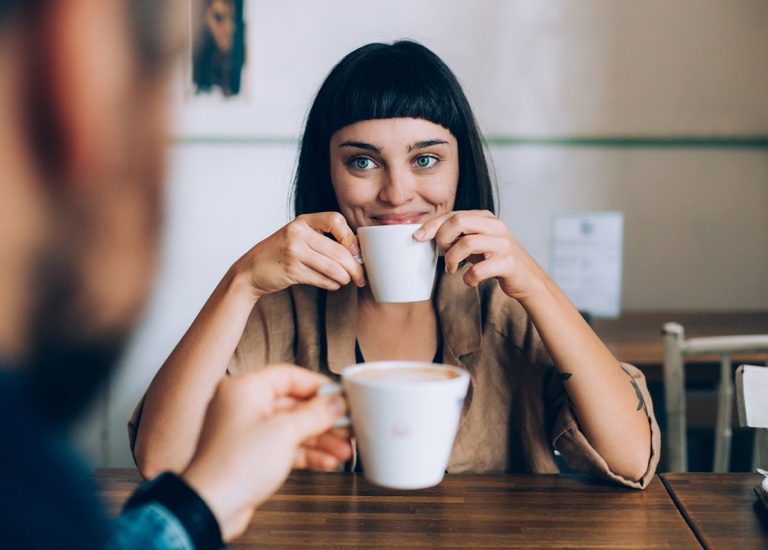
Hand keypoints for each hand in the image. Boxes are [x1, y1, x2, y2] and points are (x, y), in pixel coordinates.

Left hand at [180, 365, 351, 541]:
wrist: (210, 507)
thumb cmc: (234, 465)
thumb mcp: (284, 432)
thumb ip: (315, 414)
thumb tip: (336, 402)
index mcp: (244, 388)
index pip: (288, 376)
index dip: (318, 386)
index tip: (341, 396)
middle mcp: (242, 405)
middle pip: (293, 404)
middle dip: (323, 418)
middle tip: (348, 425)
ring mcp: (246, 431)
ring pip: (291, 428)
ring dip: (319, 439)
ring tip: (344, 449)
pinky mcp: (250, 455)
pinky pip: (284, 446)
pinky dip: (305, 453)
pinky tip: (327, 461)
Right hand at [235, 212, 364, 298]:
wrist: (251, 269)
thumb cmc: (280, 253)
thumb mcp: (297, 236)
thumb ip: (321, 238)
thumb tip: (356, 252)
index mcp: (303, 221)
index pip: (335, 220)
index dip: (350, 236)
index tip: (356, 250)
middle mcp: (298, 233)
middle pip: (338, 250)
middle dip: (354, 267)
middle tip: (361, 276)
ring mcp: (294, 252)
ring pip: (333, 267)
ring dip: (345, 278)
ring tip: (347, 280)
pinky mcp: (292, 271)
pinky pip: (322, 279)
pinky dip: (332, 284)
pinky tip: (333, 284)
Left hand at [414, 210, 548, 301]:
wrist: (526, 279)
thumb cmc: (495, 259)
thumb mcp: (476, 242)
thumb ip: (457, 235)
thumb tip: (425, 234)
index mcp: (485, 218)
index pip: (453, 214)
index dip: (432, 225)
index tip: (417, 237)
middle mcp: (496, 226)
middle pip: (459, 221)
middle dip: (442, 238)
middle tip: (441, 254)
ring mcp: (504, 244)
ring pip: (467, 243)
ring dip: (452, 259)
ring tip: (451, 269)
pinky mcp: (509, 263)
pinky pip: (479, 269)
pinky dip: (468, 278)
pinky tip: (469, 280)